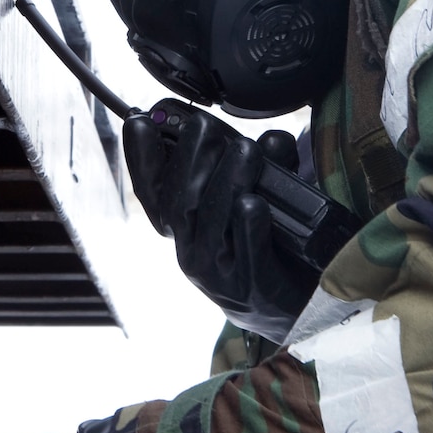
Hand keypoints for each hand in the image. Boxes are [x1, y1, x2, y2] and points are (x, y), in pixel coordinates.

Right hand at [123, 101, 322, 341]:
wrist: (292, 311)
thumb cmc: (270, 247)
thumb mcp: (261, 197)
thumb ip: (266, 166)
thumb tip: (272, 137)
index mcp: (185, 229)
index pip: (152, 192)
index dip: (140, 157)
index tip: (139, 121)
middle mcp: (192, 251)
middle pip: (178, 202)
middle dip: (187, 158)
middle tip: (203, 125)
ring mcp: (219, 274)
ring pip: (211, 223)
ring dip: (225, 181)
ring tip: (245, 150)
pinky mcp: (253, 289)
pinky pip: (249, 255)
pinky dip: (250, 227)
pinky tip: (254, 203)